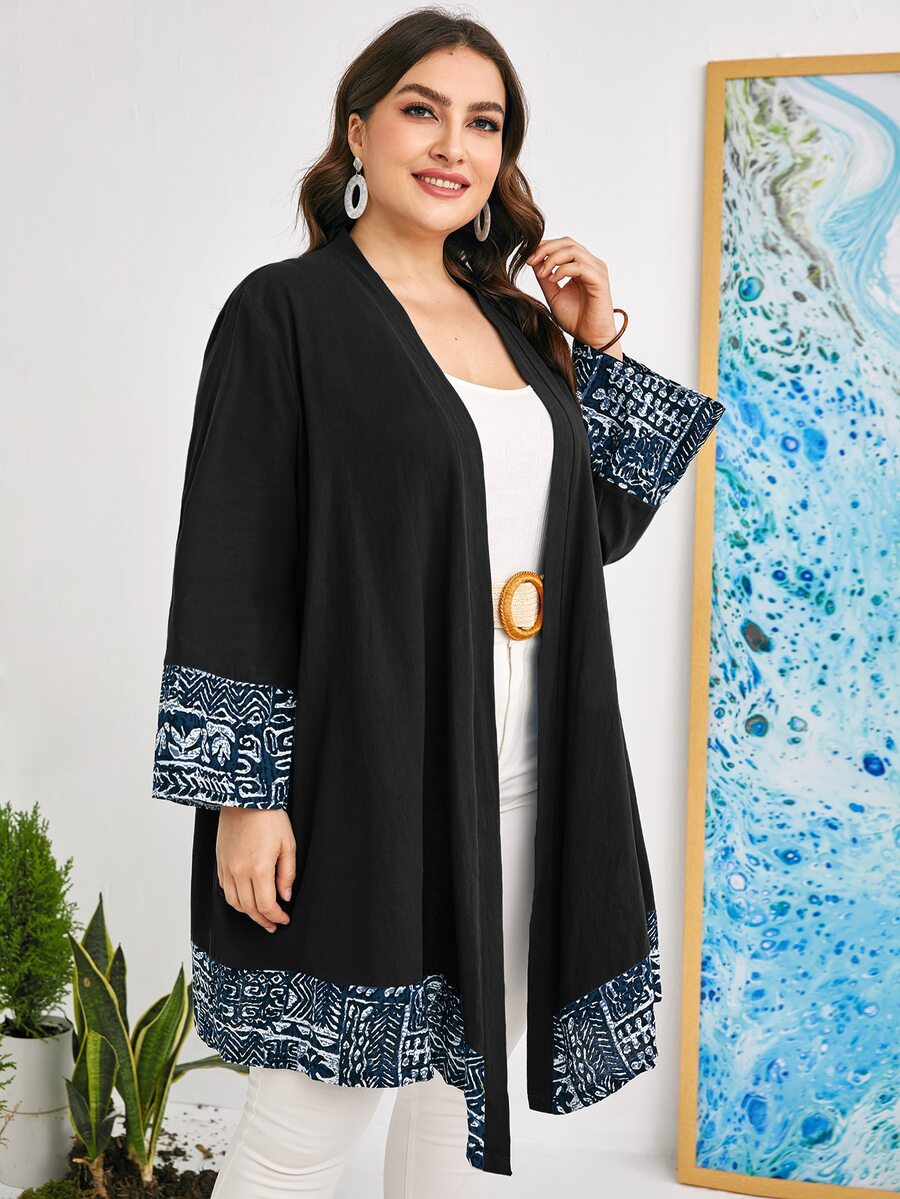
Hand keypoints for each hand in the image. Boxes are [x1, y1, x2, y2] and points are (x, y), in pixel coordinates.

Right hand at [216, 807, 295, 932]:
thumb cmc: (269, 817)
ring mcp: (227, 867)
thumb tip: (285, 896)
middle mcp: (239, 871)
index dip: (276, 916)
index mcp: (259, 868)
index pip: (266, 905)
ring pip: (235, 902)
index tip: (284, 920)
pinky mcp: (220, 861)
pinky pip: (225, 889)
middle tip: (273, 924)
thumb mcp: (288, 844)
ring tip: (260, 915)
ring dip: (248, 913)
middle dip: (263, 919)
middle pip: (249, 908)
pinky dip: (236, 899)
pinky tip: (246, 898)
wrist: (245, 797)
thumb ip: (287, 874)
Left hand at [526, 236, 623, 357]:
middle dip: (546, 248)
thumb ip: (545, 277)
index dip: (544, 246)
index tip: (528, 258)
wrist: (590, 338)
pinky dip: (563, 270)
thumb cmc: (576, 319)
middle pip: (567, 242)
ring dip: (552, 259)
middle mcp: (591, 264)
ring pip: (573, 250)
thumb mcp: (553, 294)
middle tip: (531, 261)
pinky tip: (552, 279)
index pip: (563, 244)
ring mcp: (597, 270)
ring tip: (542, 273)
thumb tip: (534, 261)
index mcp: (581, 265)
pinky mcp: (600, 280)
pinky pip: (580, 266)